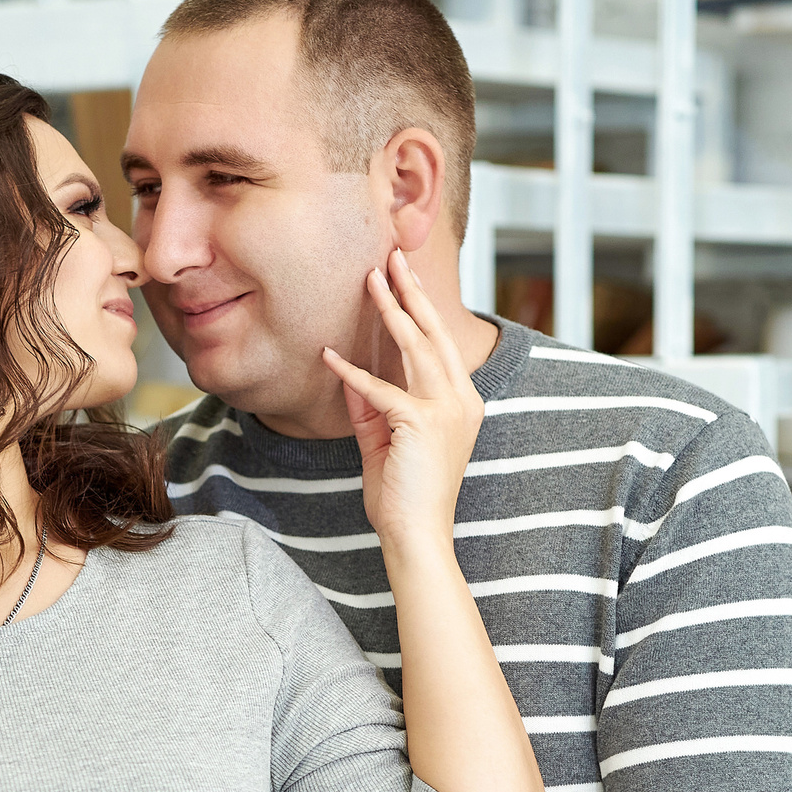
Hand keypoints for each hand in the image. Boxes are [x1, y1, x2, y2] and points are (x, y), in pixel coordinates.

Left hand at [321, 247, 485, 558]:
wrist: (416, 534)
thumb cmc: (402, 495)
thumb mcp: (383, 442)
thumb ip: (369, 407)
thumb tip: (349, 373)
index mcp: (461, 403)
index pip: (439, 345)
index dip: (420, 309)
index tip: (403, 278)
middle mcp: (462, 401)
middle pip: (434, 334)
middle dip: (412, 292)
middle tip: (393, 256)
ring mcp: (447, 410)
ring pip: (416, 347)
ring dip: (392, 309)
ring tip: (373, 277)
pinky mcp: (421, 423)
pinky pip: (379, 390)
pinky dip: (352, 373)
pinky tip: (329, 356)